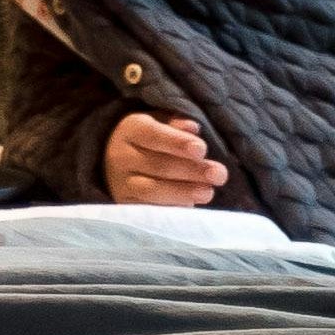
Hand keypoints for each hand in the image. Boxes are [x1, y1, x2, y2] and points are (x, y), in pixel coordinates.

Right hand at [103, 112, 226, 206]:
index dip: (177, 142)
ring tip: (208, 193)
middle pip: (157, 165)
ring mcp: (122, 183)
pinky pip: (149, 210)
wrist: (115, 162)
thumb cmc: (150, 140)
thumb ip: (177, 125)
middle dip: (191, 170)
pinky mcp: (126, 205)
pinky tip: (191, 207)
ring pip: (151, 190)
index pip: (152, 135)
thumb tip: (192, 128)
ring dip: (183, 192)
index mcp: (130, 130)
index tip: (201, 149)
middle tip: (219, 174)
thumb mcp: (161, 124)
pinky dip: (172, 209)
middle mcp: (121, 156)